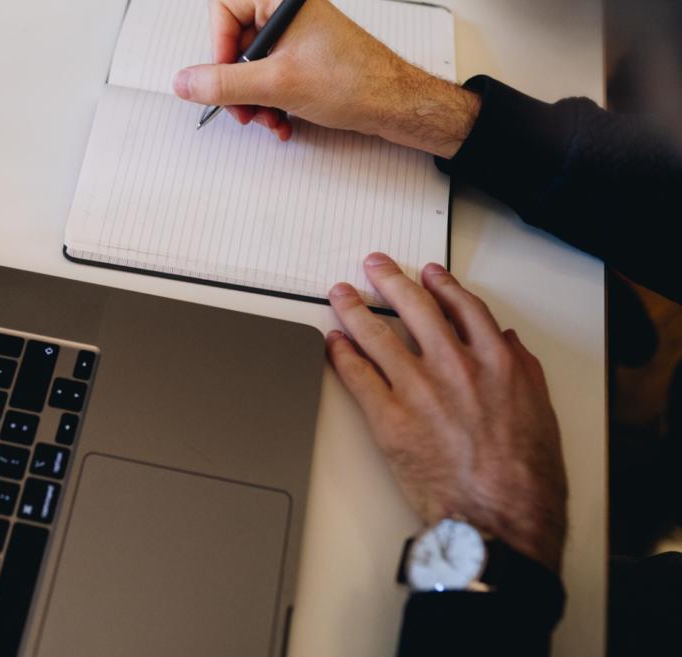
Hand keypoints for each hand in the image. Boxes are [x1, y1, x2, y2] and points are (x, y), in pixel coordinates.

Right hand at [172, 0, 480, 157]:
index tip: (224, 78)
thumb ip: (222, 83)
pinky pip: (269, 74)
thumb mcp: (275, 85)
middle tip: (244, 107)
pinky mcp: (303, 55)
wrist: (393, 103)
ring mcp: (296, 33)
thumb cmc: (355, 80)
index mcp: (282, 1)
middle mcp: (289, 11)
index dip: (218, 50)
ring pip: (251, 64)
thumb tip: (186, 81)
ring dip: (253, 99)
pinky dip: (269, 100)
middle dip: (237, 84)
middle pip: (234, 42)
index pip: (223, 11)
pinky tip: (280, 118)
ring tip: (267, 117)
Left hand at [326, 253, 566, 572]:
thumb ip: (523, 371)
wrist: (498, 517)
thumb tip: (508, 345)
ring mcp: (417, 389)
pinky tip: (333, 342)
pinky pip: (356, 375)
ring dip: (354, 309)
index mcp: (496, 360)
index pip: (463, 307)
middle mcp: (454, 366)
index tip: (429, 275)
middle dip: (390, 281)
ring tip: (341, 295)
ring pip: (376, 335)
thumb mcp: (540, 412)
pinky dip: (341, 354)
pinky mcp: (388, 418)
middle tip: (374, 267)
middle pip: (414, 308)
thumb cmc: (525, 477)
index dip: (442, 286)